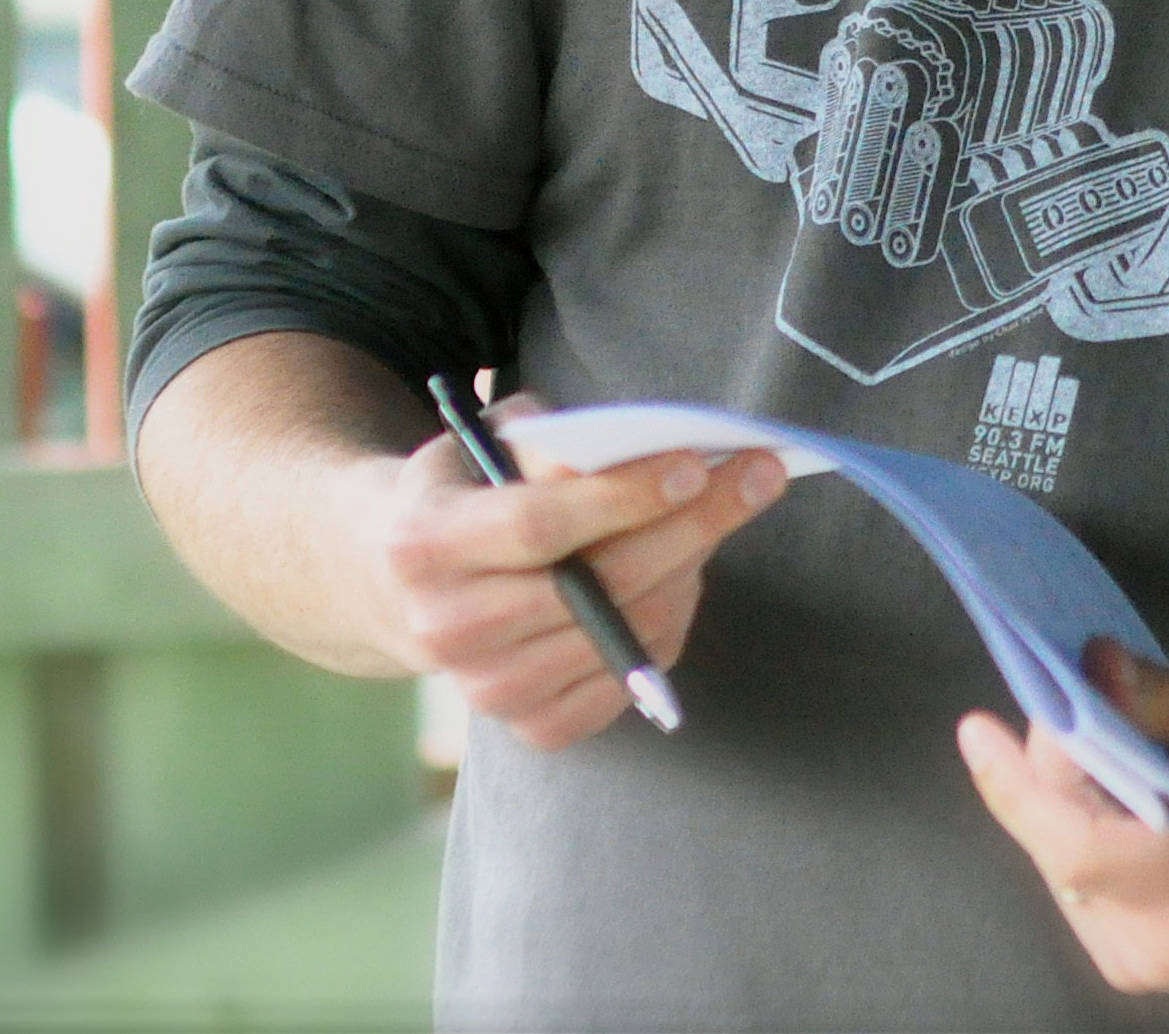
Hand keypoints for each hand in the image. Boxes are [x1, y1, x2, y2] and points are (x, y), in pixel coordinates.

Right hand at [353, 391, 787, 748]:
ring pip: (628, 630)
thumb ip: (554, 442)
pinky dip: (674, 618)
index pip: (538, 528)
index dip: (623, 496)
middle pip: (597, 586)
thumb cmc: (473, 489)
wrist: (408, 583)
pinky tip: (685, 570)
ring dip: (692, 566)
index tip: (696, 464)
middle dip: (691, 524)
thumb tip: (641, 452)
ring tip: (725, 510)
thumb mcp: (493, 440)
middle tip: (760, 475)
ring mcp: (488, 690)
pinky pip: (634, 675)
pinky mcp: (534, 727)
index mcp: (421, 547)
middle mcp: (445, 632)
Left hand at [958, 640, 1168, 993]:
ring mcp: (1145, 961)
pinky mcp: (1132, 955)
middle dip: (1058, 765)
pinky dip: (1086, 815)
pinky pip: (1078, 870)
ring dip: (1071, 789)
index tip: (978, 727)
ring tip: (1121, 733)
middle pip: (1065, 845)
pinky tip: (1123, 777)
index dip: (1022, 790)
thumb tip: (1082, 669)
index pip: (1085, 848)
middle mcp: (1168, 945)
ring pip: (1061, 858)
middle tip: (1085, 689)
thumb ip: (1159, 696)